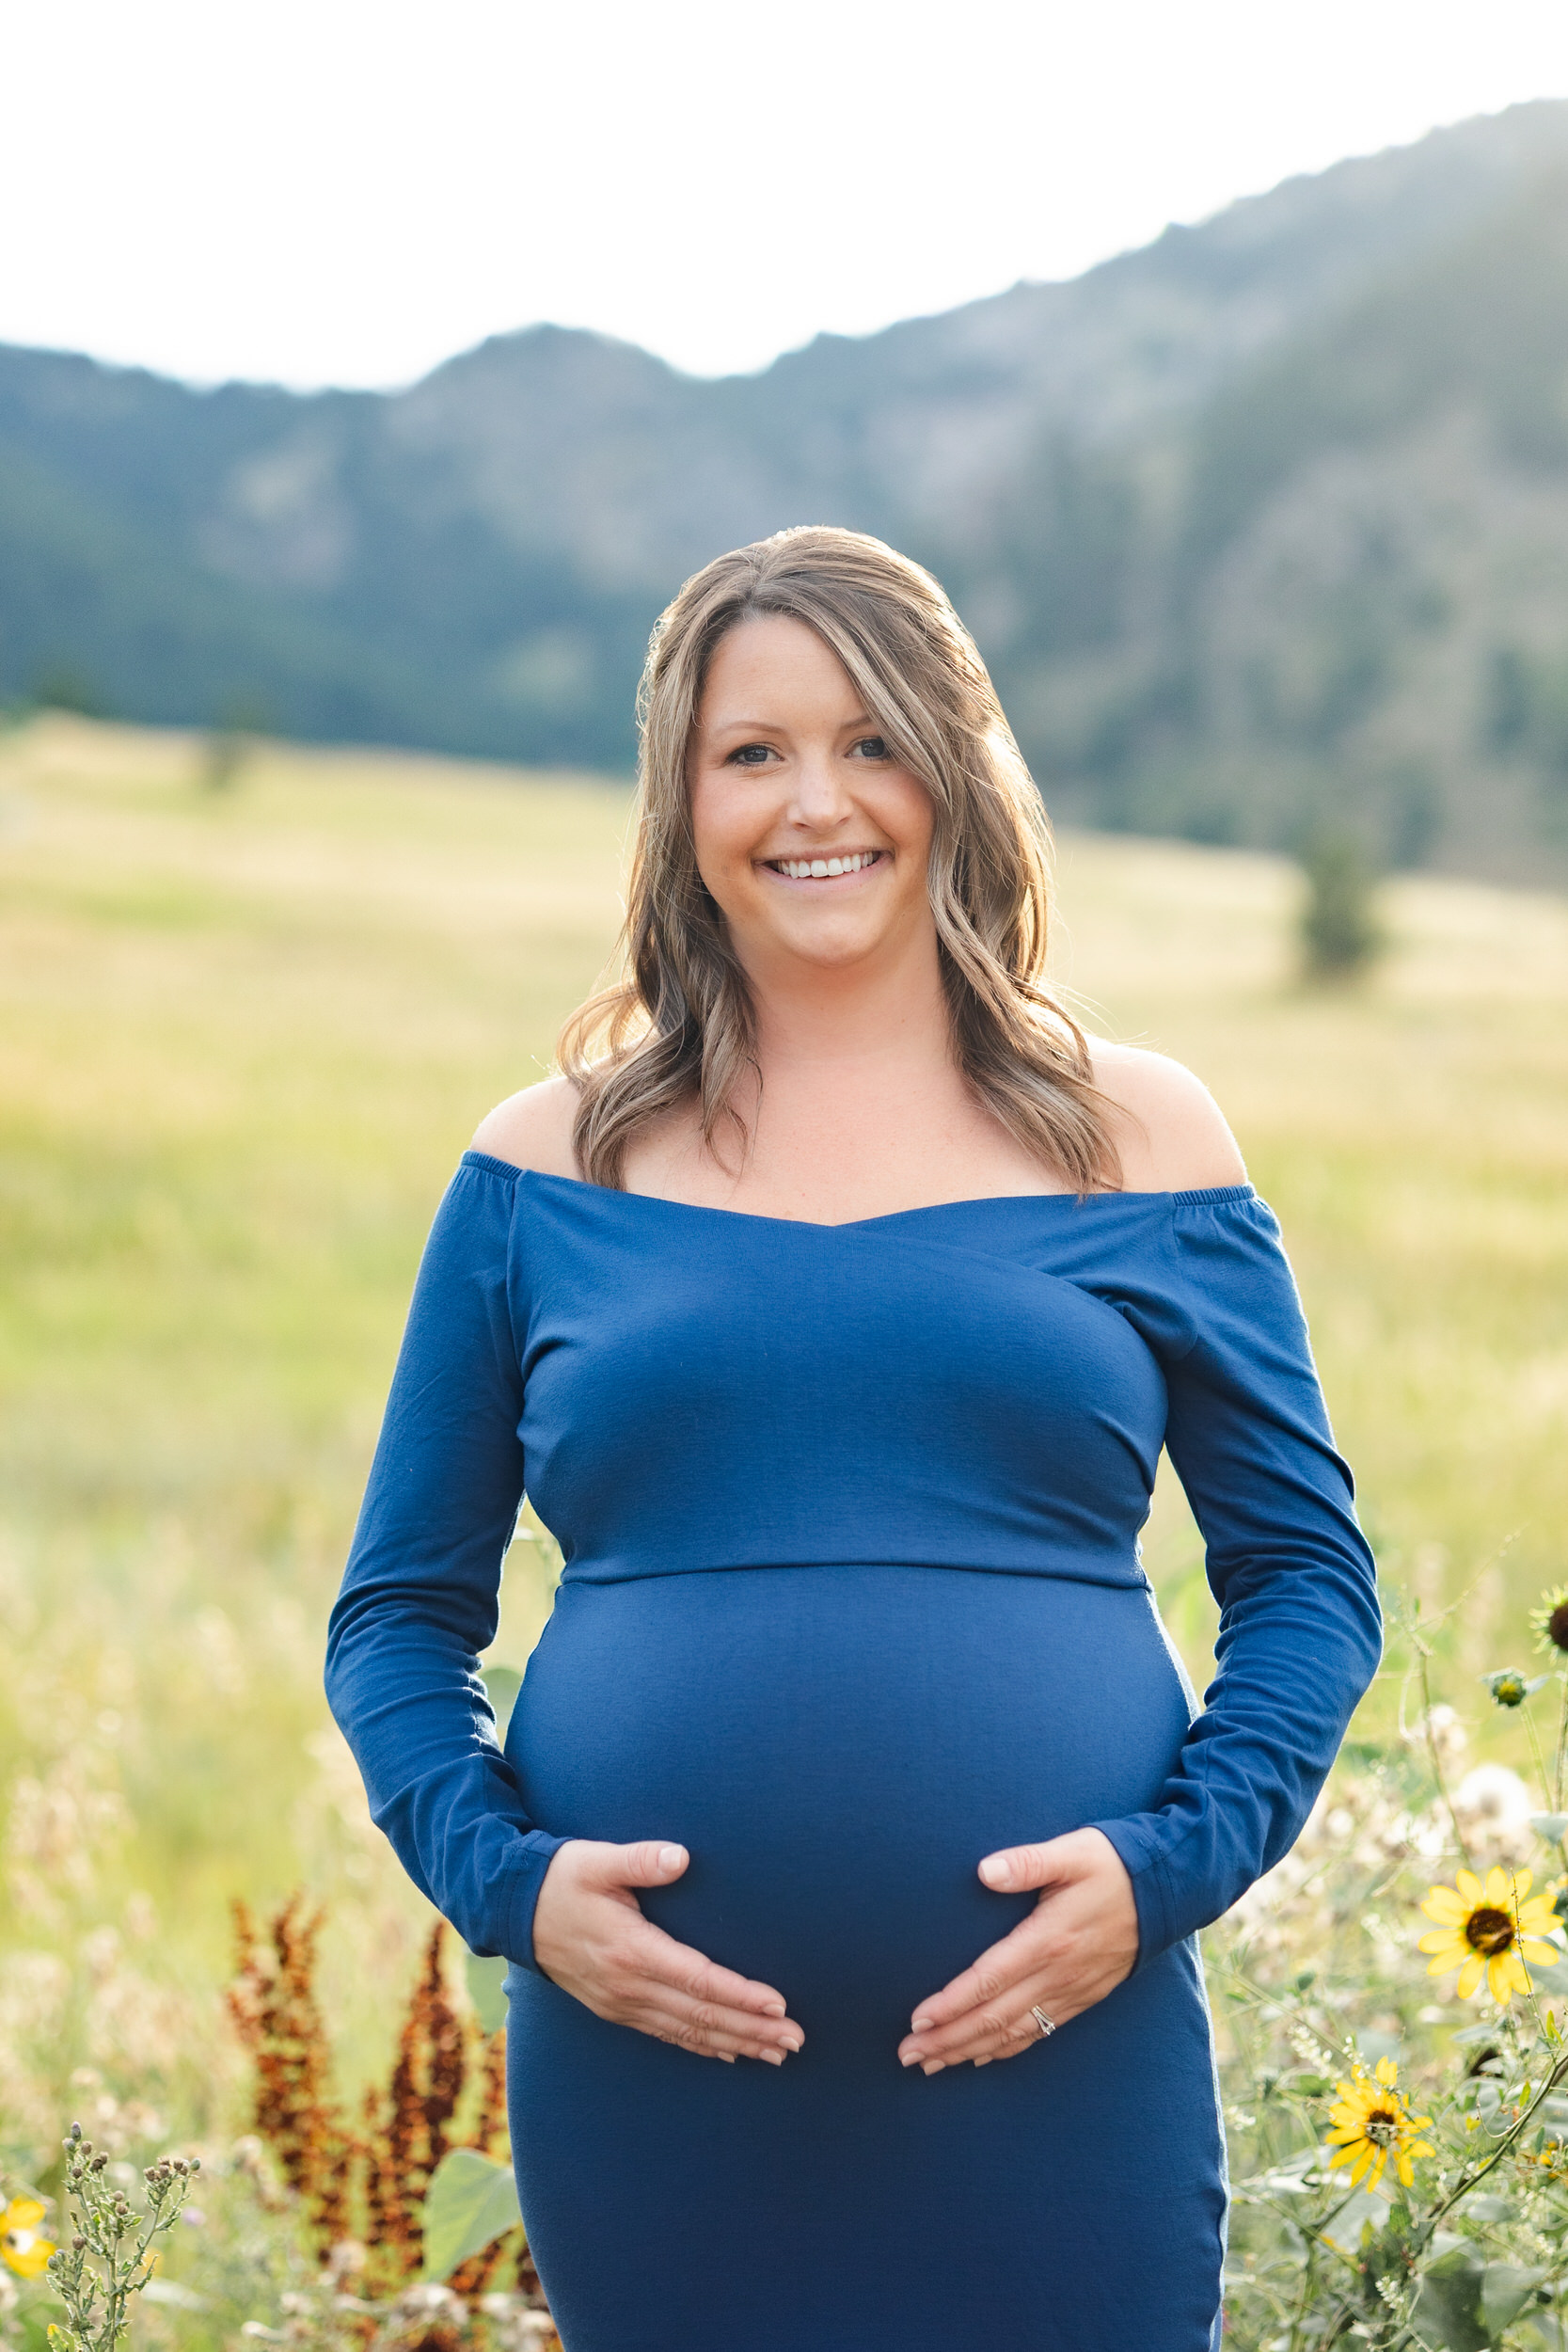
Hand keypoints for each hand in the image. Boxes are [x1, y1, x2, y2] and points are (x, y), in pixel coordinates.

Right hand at [530, 1839, 804, 2065]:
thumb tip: (681, 1856)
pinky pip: (666, 2034)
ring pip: (688, 2032)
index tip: (778, 2005)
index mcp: (631, 1950)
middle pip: (702, 2016)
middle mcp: (628, 1986)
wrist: (511, 1908)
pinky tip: (729, 2054)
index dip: (741, 1996)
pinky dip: (701, 2046)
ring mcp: (620, 2003)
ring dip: (735, 2044)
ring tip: (776, 2054)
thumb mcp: (597, 1860)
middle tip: (795, 2041)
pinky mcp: (614, 2008)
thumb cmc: (561, 1877)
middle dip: (751, 2030)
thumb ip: (641, 1859)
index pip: (699, 1980)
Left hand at [897, 1828, 1137, 2073]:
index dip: (951, 2004)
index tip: (917, 2020)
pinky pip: (1039, 2032)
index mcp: (1048, 1939)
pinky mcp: (1084, 1998)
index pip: (988, 1980)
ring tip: (932, 2065)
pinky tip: (982, 2059)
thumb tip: (984, 1871)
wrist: (1169, 1889)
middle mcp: (1058, 1974)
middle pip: (994, 2018)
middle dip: (948, 2039)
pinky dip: (1007, 2050)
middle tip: (908, 2056)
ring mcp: (1072, 1991)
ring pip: (1013, 2033)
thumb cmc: (1113, 1863)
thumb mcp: (1071, 1852)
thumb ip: (1027, 1862)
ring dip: (969, 2051)